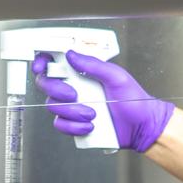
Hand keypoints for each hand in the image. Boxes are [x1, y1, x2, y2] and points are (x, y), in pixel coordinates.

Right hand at [33, 50, 174, 152]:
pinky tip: (91, 125)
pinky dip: (74, 126)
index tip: (42, 66)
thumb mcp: (117, 76)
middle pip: (47, 85)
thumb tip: (72, 54)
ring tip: (93, 114)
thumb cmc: (134, 101)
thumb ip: (94, 64)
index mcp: (83, 73)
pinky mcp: (74, 124)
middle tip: (74, 95)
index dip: (42, 62)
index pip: (54, 63)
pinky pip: (61, 125)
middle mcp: (74, 88)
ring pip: (53, 106)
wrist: (141, 127)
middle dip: (57, 90)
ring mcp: (73, 107)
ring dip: (72, 111)